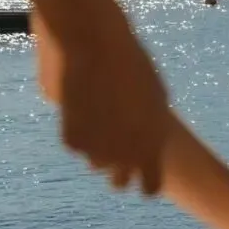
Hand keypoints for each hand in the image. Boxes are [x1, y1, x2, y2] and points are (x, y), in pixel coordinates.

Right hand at [58, 23, 169, 194]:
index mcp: (152, 144)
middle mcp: (125, 155)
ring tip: (98, 110)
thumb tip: (150, 143)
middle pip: (118, 182)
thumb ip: (154, 125)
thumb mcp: (155, 93)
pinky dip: (77, 130)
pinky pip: (76, 145)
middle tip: (113, 147)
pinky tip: (81, 103)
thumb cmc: (130, 62)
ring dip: (96, 146)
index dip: (145, 181)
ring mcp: (97, 151)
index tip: (140, 173)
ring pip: (95, 163)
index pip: (150, 186)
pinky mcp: (73, 142)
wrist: (96, 42)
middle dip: (117, 171)